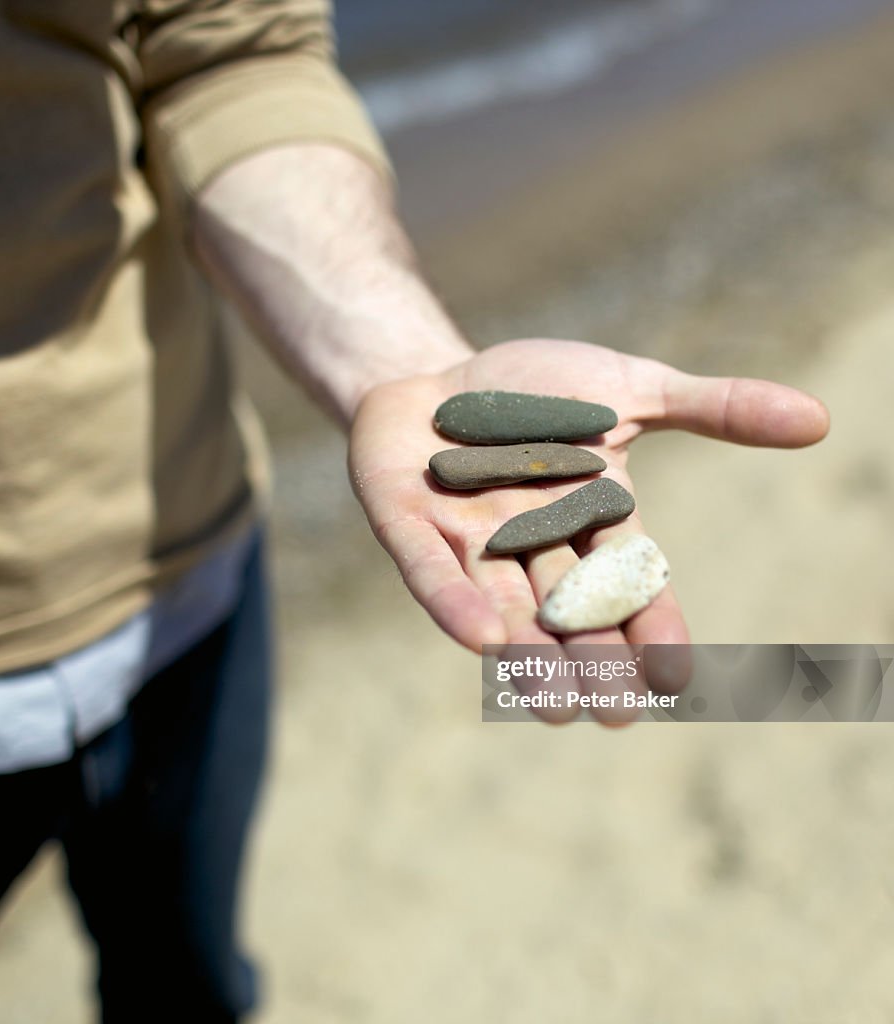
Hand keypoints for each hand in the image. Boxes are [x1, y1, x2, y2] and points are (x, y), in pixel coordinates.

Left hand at [349, 339, 828, 719]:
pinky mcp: (407, 527)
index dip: (649, 627)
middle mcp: (530, 544)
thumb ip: (712, 408)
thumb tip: (819, 419)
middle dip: (589, 658)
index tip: (672, 679)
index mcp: (588, 519)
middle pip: (567, 610)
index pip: (629, 583)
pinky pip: (431, 571)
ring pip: (503, 608)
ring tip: (556, 705)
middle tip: (612, 710)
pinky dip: (455, 602)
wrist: (434, 373)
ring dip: (529, 655)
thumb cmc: (535, 386)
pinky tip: (482, 640)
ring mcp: (466, 540)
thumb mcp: (630, 389)